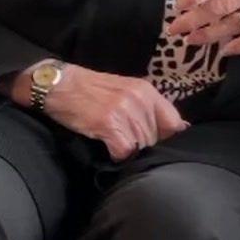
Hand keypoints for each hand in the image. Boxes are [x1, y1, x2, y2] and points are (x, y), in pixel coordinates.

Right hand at [28, 64, 187, 161]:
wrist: (59, 85)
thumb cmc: (91, 90)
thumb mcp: (125, 90)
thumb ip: (150, 108)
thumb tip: (180, 128)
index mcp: (147, 90)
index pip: (173, 122)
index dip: (164, 136)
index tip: (150, 139)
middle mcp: (139, 98)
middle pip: (155, 138)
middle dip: (142, 144)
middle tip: (123, 138)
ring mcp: (124, 110)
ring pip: (141, 146)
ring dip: (128, 149)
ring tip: (114, 141)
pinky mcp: (108, 123)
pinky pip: (124, 151)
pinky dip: (116, 154)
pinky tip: (108, 147)